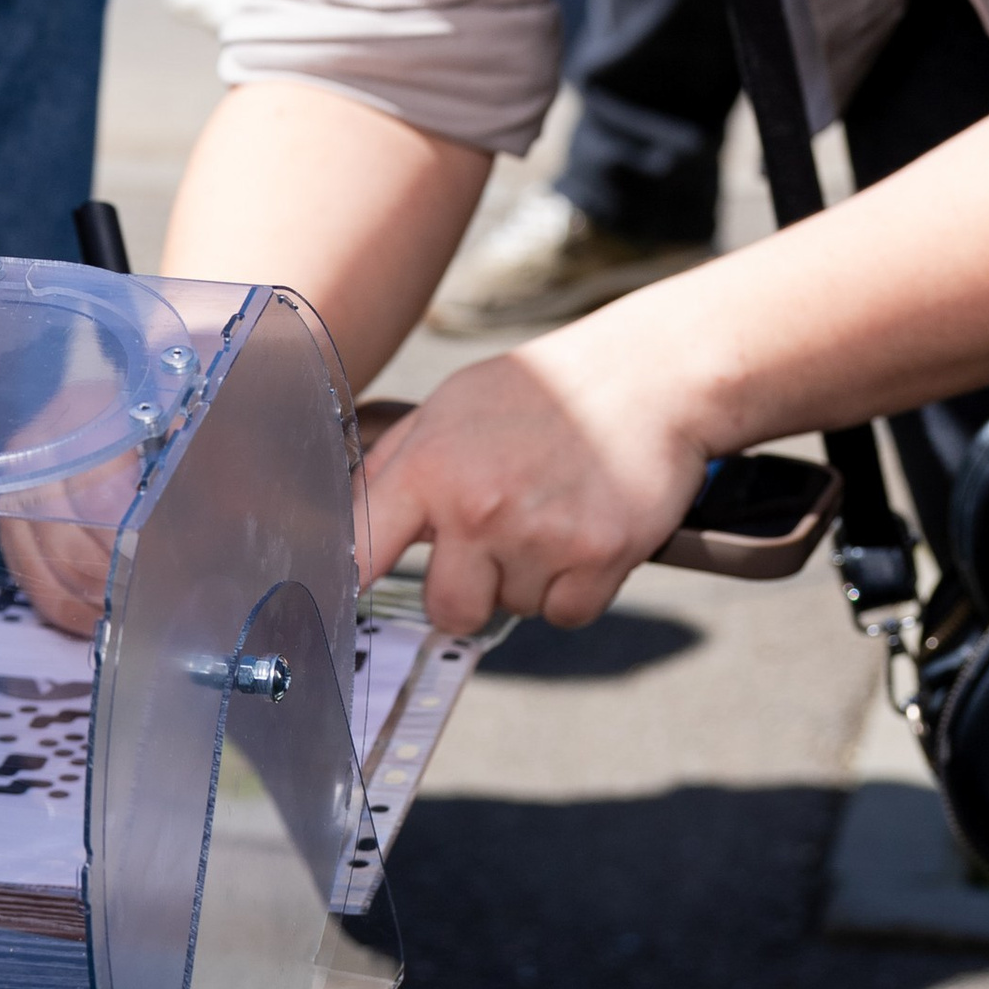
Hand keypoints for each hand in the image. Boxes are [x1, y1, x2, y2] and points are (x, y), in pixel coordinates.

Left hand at [359, 344, 710, 633]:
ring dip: (528, 579)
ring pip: (515, 609)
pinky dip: (574, 589)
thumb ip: (397, 464)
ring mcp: (541, 535)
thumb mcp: (451, 405)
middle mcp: (480, 506)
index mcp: (431, 466)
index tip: (341, 609)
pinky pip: (568, 614)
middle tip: (492, 545)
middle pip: (449, 611)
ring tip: (549, 514)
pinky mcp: (601, 556)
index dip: (350, 587)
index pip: (363, 553)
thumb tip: (349, 516)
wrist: (647, 374)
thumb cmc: (544, 391)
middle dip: (467, 591)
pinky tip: (581, 535)